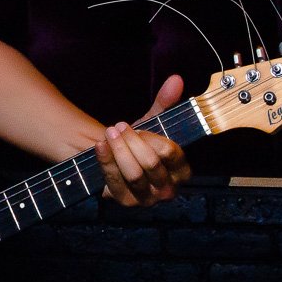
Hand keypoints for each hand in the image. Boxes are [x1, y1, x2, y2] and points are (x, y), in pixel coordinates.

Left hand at [97, 74, 191, 205]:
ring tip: (109, 134)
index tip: (135, 125)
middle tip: (117, 127)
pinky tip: (99, 146)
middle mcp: (168, 188)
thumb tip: (176, 79)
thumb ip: (165, 103)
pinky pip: (114, 182)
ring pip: (133, 174)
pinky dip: (105, 162)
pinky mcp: (126, 202)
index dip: (151, 137)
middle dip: (132, 142)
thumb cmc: (140, 142)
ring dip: (119, 151)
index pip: (171, 153)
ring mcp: (147, 198)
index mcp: (181, 170)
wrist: (116, 159)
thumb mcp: (153, 122)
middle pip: (150, 163)